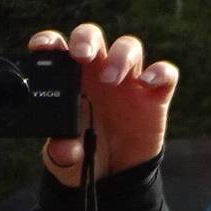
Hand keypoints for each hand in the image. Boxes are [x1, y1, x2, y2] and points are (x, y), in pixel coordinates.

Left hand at [36, 23, 177, 185]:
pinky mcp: (155, 96)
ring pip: (128, 47)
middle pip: (93, 36)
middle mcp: (97, 72)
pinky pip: (165, 73)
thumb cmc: (85, 156)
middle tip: (82, 56)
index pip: (57, 47)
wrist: (117, 174)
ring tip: (112, 80)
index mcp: (69, 79)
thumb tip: (64, 148)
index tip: (45, 47)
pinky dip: (160, 73)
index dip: (49, 40)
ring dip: (120, 57)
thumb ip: (61, 152)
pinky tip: (148, 84)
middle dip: (86, 39)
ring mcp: (128, 81)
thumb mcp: (64, 159)